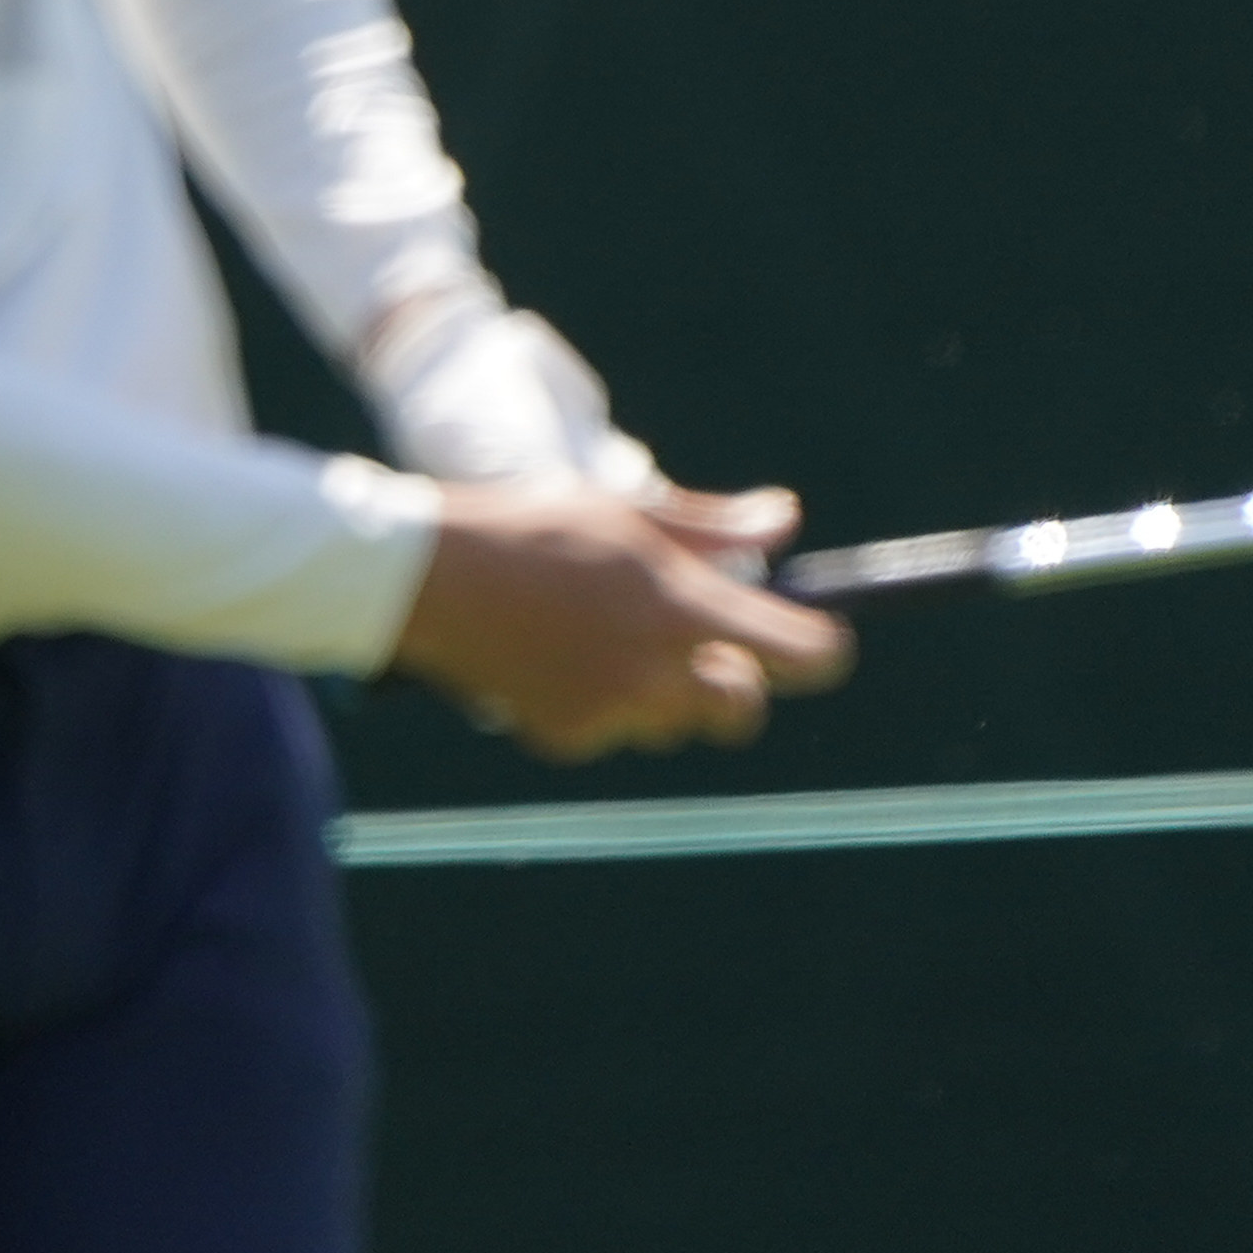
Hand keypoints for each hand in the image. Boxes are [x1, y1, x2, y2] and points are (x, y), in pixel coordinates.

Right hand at [384, 479, 847, 760]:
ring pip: (675, 722)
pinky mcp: (569, 739)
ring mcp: (611, 712)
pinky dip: (605, 706)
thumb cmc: (535, 527)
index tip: (814, 644)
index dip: (820, 651)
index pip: (800, 655)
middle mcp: (654, 671)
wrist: (432, 578)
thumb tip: (785, 520)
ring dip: (664, 692)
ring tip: (607, 633)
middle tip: (699, 643)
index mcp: (680, 607)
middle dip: (734, 683)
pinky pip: (616, 733)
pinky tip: (563, 658)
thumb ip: (716, 528)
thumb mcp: (630, 513)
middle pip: (742, 710)